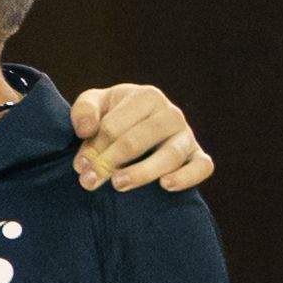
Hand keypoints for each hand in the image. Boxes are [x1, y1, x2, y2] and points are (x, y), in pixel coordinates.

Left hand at [68, 80, 211, 192]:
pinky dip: (187, 177)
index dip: (94, 147)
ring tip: (118, 184)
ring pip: (171, 155)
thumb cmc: (113, 114)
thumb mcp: (95, 104)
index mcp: (147, 96)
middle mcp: (171, 114)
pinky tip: (165, 185)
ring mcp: (187, 135)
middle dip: (110, 162)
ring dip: (142, 172)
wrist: (138, 127)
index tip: (80, 164)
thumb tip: (85, 130)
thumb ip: (84, 111)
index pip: (115, 126)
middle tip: (89, 181)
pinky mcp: (198, 156)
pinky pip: (202, 167)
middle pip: (139, 140)